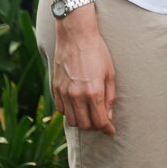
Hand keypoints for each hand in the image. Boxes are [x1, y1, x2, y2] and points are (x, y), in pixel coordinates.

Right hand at [51, 5, 117, 134]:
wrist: (76, 36)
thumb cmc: (97, 52)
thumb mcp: (110, 73)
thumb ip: (110, 96)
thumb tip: (108, 115)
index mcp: (93, 92)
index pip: (100, 121)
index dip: (107, 129)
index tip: (111, 131)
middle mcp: (77, 95)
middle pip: (84, 125)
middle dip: (94, 126)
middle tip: (101, 121)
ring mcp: (64, 93)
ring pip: (71, 120)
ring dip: (81, 121)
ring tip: (89, 114)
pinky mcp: (55, 88)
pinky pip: (61, 109)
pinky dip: (69, 112)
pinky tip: (77, 106)